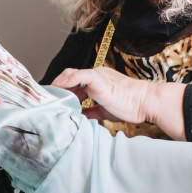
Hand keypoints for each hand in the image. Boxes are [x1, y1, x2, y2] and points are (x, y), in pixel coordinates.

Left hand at [52, 66, 186, 140]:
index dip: (63, 90)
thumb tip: (79, 117)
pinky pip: (80, 75)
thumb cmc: (129, 106)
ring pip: (71, 74)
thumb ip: (90, 112)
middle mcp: (95, 76)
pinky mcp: (99, 79)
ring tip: (49, 96)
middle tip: (47, 99)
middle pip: (69, 77)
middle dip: (57, 88)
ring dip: (58, 85)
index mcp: (97, 82)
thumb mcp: (104, 111)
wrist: (145, 102)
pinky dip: (68, 80)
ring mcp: (97, 76)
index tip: (53, 100)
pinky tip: (59, 87)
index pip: (74, 82)